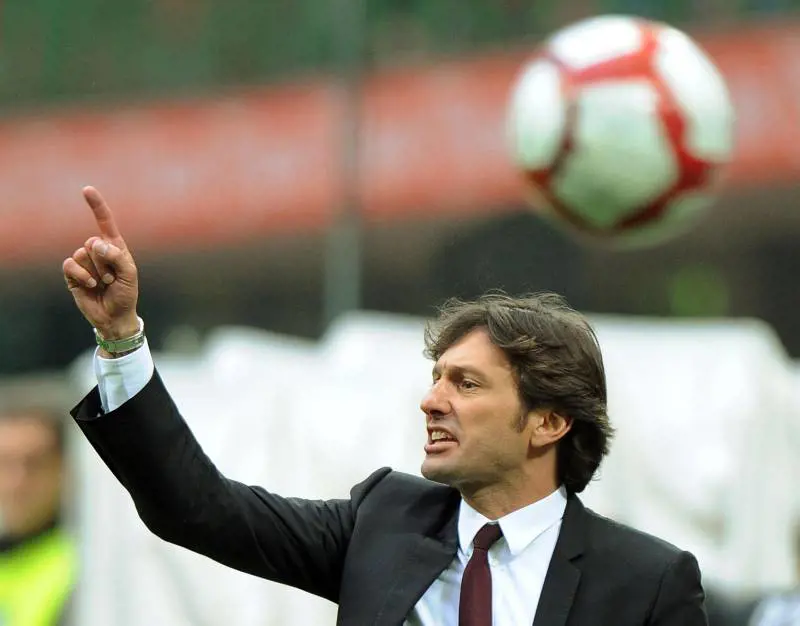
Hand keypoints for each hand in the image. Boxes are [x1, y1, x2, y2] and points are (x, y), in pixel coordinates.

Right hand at [62, 186, 139, 338]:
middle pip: (93, 242)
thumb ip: (117, 256)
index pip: (105, 222)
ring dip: (96, 272)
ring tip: (104, 284)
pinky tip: (91, 285)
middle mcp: (98, 251)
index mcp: (114, 247)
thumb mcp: (130, 274)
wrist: (114, 316)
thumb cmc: (126, 294)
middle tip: (113, 278)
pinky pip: (71, 264)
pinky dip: (82, 275)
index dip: (96, 206)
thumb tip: (96, 243)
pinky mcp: (73, 273)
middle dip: (105, 262)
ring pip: (83, 254)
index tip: (87, 189)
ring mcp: (84, 262)